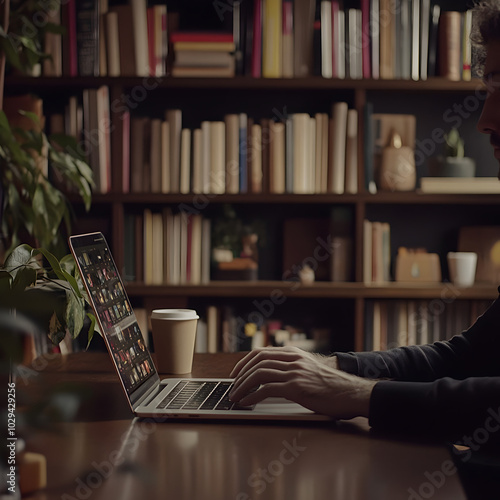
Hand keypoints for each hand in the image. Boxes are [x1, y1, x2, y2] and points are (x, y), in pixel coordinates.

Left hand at [229, 347, 375, 418]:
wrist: (351, 392)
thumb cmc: (331, 385)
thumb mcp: (309, 369)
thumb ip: (292, 367)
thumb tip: (270, 376)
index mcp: (294, 353)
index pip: (261, 352)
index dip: (244, 362)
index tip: (235, 373)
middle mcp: (293, 359)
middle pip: (257, 362)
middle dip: (240, 375)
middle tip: (231, 387)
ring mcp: (294, 372)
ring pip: (259, 374)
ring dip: (243, 386)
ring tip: (235, 397)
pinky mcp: (296, 387)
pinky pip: (267, 389)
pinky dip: (252, 396)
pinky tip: (247, 402)